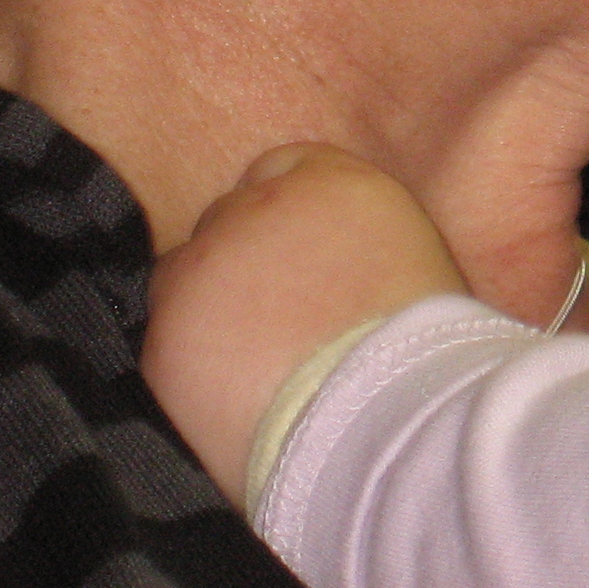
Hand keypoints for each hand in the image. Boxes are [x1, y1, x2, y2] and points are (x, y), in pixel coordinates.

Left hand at [143, 144, 468, 505]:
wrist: (383, 420)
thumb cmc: (424, 352)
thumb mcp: (413, 263)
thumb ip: (359, 239)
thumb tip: (326, 262)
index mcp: (333, 182)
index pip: (287, 168)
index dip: (291, 221)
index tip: (299, 260)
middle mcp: (259, 206)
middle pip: (230, 217)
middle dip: (246, 260)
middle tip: (276, 318)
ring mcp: (204, 268)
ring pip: (186, 275)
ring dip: (210, 308)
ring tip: (251, 364)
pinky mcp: (166, 335)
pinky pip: (165, 340)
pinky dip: (189, 365)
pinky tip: (229, 395)